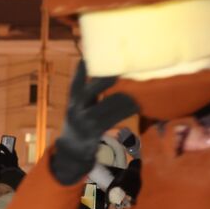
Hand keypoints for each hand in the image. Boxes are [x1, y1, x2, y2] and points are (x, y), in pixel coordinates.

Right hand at [51, 63, 137, 185]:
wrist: (72, 151)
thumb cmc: (81, 125)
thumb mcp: (80, 109)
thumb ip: (90, 96)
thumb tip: (109, 78)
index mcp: (73, 101)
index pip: (76, 82)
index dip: (81, 70)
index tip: (86, 56)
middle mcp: (76, 109)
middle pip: (92, 89)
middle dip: (106, 80)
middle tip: (120, 71)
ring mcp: (85, 120)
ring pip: (110, 102)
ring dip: (126, 97)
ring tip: (137, 92)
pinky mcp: (96, 130)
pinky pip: (116, 116)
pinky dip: (128, 110)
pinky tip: (137, 106)